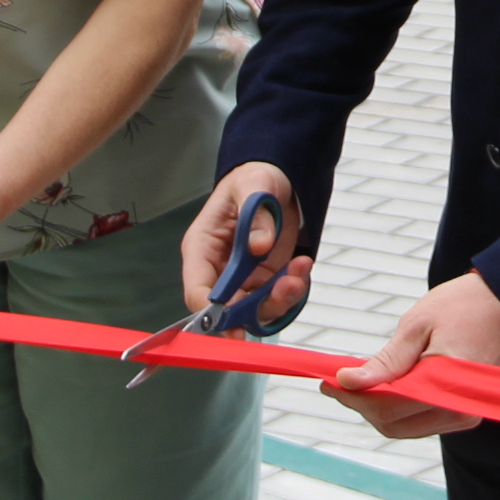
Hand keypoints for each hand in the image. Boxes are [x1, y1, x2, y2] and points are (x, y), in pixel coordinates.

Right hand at [183, 163, 313, 327]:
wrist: (276, 181)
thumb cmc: (253, 180)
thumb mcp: (254, 184)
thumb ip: (254, 213)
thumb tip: (258, 244)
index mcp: (201, 247)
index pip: (197, 289)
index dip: (212, 311)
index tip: (234, 319)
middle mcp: (219, 269)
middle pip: (227, 309)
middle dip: (256, 308)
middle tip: (285, 288)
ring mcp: (243, 278)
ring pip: (255, 310)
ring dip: (280, 299)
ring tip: (298, 273)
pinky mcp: (265, 280)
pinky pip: (277, 298)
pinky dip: (293, 289)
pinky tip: (302, 267)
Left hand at [326, 272, 499, 438]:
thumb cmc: (461, 306)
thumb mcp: (417, 325)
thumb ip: (386, 362)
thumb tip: (348, 382)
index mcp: (447, 384)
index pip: (388, 406)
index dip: (353, 397)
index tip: (328, 380)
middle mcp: (459, 410)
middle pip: (393, 424)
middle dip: (361, 405)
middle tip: (338, 381)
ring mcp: (464, 416)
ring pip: (404, 427)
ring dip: (377, 408)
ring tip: (358, 381)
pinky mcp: (464, 414)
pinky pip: (420, 421)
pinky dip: (397, 407)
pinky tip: (384, 385)